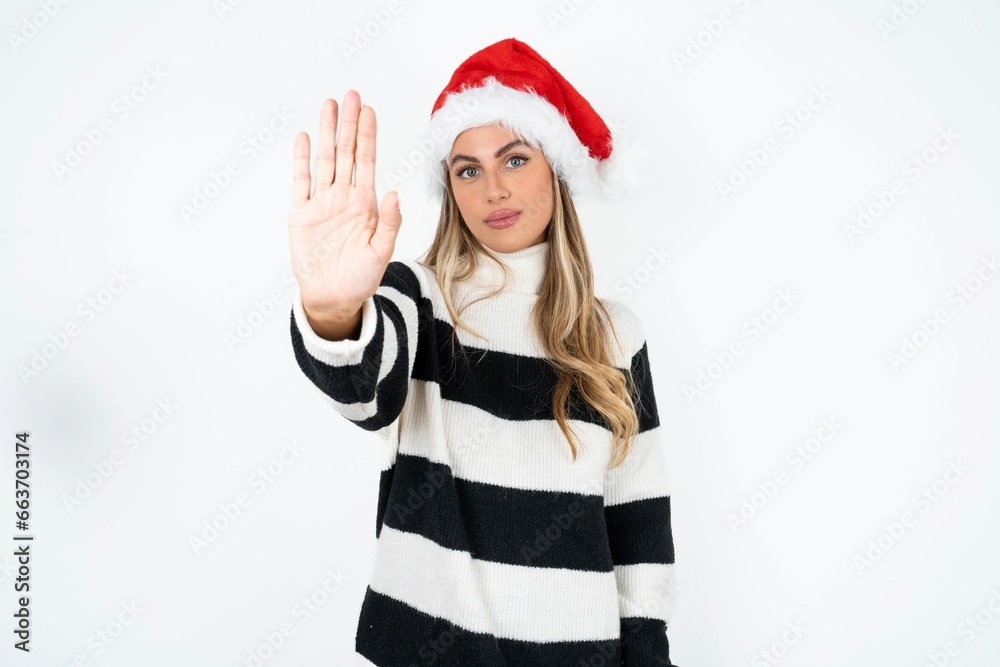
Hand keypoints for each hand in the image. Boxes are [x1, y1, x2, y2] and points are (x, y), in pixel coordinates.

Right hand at [288, 90, 401, 319]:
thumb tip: (395, 193)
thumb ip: (390, 222)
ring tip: (328, 105)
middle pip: (345, 152)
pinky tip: (303, 137)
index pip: (367, 161)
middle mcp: (344, 197)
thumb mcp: (381, 252)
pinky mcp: (301, 213)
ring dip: (325, 132)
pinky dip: (301, 159)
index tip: (370, 110)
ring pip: (324, 159)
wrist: (333, 299)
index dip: (368, 135)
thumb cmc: (361, 278)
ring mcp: (322, 203)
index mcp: (366, 204)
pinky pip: (301, 181)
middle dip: (348, 123)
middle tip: (350, 94)